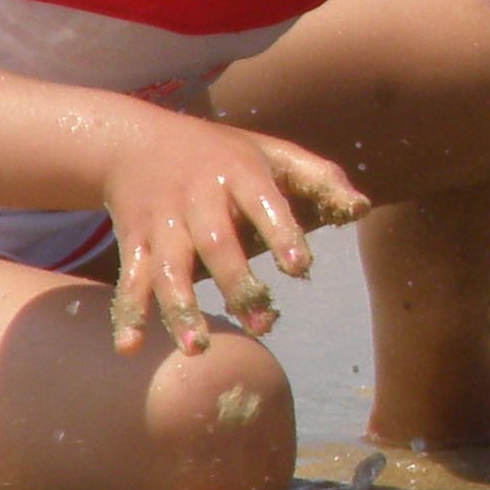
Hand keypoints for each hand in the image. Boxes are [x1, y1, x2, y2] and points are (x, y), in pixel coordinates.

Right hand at [102, 115, 369, 354]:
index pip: (263, 202)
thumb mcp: (270, 153)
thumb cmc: (221, 154)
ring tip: (197, 349)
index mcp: (238, 173)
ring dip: (181, 308)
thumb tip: (362, 208)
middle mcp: (197, 198)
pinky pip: (131, 280)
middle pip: (216, 243)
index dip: (282, 233)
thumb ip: (319, 178)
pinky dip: (127, 313)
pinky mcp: (134, 243)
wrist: (134, 140)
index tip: (300, 268)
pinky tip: (128, 348)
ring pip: (169, 268)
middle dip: (237, 284)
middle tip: (263, 326)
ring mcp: (163, 223)